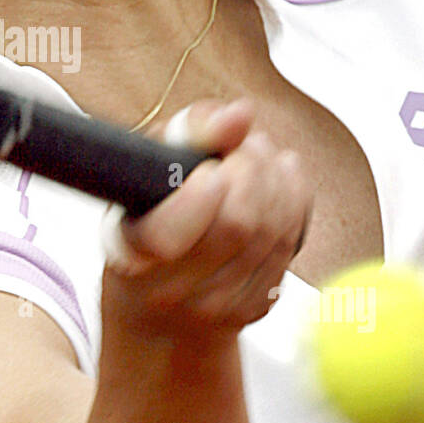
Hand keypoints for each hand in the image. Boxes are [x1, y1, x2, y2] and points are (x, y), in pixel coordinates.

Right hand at [102, 98, 312, 338]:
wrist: (155, 303)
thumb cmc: (148, 214)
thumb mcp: (149, 166)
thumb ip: (190, 131)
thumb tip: (240, 115)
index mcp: (130, 253)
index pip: (167, 236)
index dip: (197, 198)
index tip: (208, 170)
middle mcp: (170, 290)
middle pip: (238, 225)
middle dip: (251, 169)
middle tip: (243, 146)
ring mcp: (217, 308)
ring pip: (272, 234)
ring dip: (276, 180)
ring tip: (260, 156)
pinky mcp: (255, 308)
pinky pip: (290, 246)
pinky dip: (293, 204)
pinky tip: (278, 182)